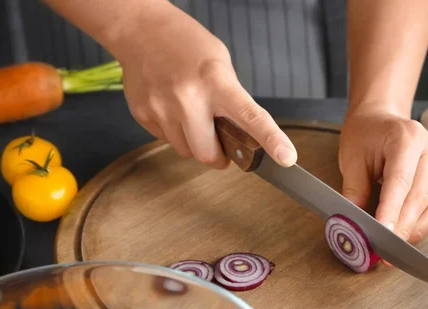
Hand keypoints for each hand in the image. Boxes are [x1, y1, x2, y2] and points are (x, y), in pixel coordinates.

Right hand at [109, 2, 296, 168]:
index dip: (271, 140)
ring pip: (186, 151)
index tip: (286, 158)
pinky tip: (172, 108)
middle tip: (221, 144)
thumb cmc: (185, 44)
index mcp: (216, 81)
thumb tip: (240, 137)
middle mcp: (188, 98)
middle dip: (218, 155)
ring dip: (195, 142)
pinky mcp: (143, 115)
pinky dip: (175, 132)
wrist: (140, 31)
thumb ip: (231, 100)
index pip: (250, 117)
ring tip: (191, 114)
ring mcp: (162, 109)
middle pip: (208, 154)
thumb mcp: (220, 64)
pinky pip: (167, 140)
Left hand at [339, 106, 427, 244]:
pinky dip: (423, 224)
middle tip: (385, 251)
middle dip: (402, 227)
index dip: (392, 211)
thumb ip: (354, 191)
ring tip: (394, 248)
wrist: (379, 118)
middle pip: (420, 196)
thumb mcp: (352, 159)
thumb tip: (352, 224)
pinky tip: (407, 235)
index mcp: (406, 138)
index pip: (400, 181)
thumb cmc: (364, 136)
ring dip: (415, 230)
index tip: (383, 234)